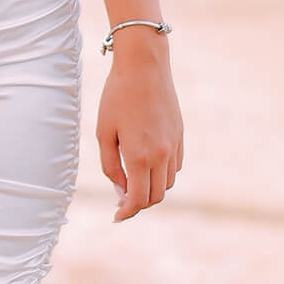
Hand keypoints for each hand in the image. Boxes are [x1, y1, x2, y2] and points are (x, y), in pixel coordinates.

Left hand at [97, 38, 182, 221]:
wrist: (144, 66)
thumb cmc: (117, 96)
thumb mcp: (104, 131)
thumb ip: (111, 166)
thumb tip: (121, 190)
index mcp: (139, 156)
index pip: (137, 200)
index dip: (126, 212)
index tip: (116, 216)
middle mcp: (161, 155)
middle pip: (155, 197)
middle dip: (138, 203)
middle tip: (121, 199)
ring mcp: (174, 146)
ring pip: (167, 183)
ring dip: (151, 188)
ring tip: (133, 180)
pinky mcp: (180, 136)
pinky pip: (175, 166)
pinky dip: (162, 173)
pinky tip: (147, 163)